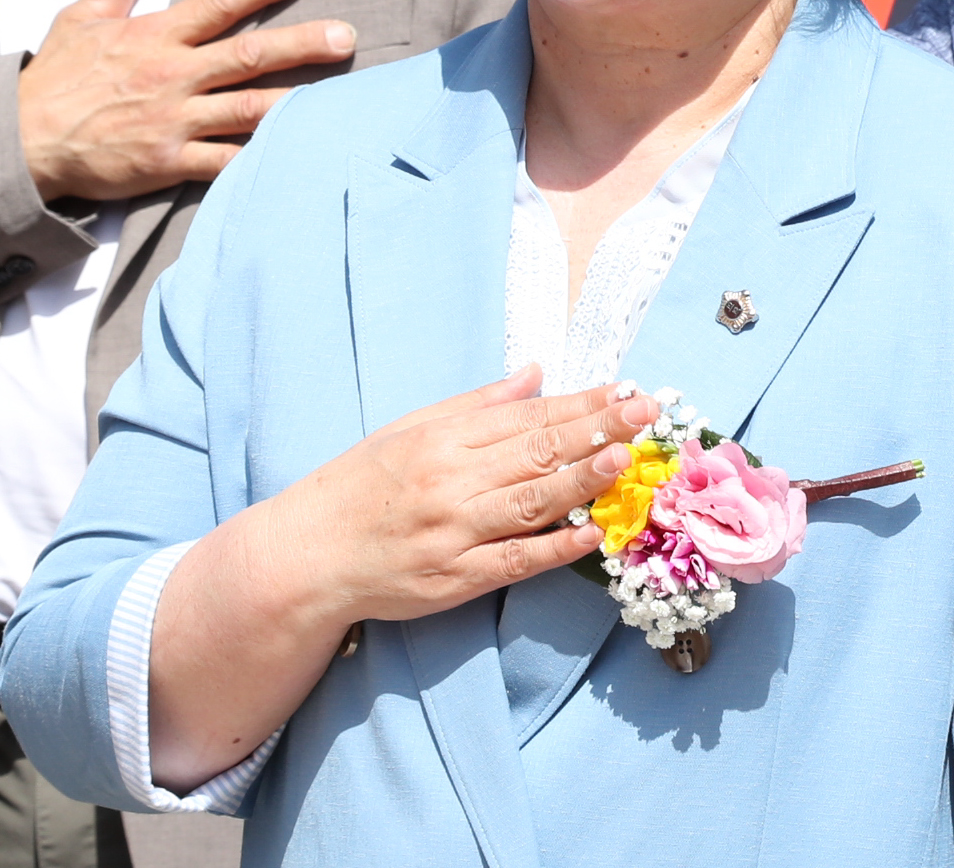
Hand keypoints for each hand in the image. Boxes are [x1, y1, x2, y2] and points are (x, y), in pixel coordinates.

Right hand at [15, 0, 355, 201]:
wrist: (22, 141)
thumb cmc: (54, 80)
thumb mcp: (80, 18)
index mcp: (155, 36)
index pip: (218, 4)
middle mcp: (172, 75)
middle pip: (248, 54)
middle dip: (301, 44)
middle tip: (345, 36)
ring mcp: (174, 120)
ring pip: (248, 108)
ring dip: (295, 101)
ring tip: (338, 98)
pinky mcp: (170, 161)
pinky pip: (225, 161)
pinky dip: (259, 158)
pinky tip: (295, 156)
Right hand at [145, 368, 658, 787]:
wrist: (309, 554)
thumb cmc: (361, 487)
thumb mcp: (409, 429)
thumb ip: (477, 404)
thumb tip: (536, 374)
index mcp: (441, 439)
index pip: (523, 416)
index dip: (578, 403)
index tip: (623, 390)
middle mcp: (449, 481)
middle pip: (533, 452)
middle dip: (594, 429)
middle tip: (645, 412)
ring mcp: (453, 532)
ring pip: (529, 502)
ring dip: (581, 479)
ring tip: (624, 458)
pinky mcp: (453, 580)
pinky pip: (513, 561)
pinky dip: (554, 548)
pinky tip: (591, 533)